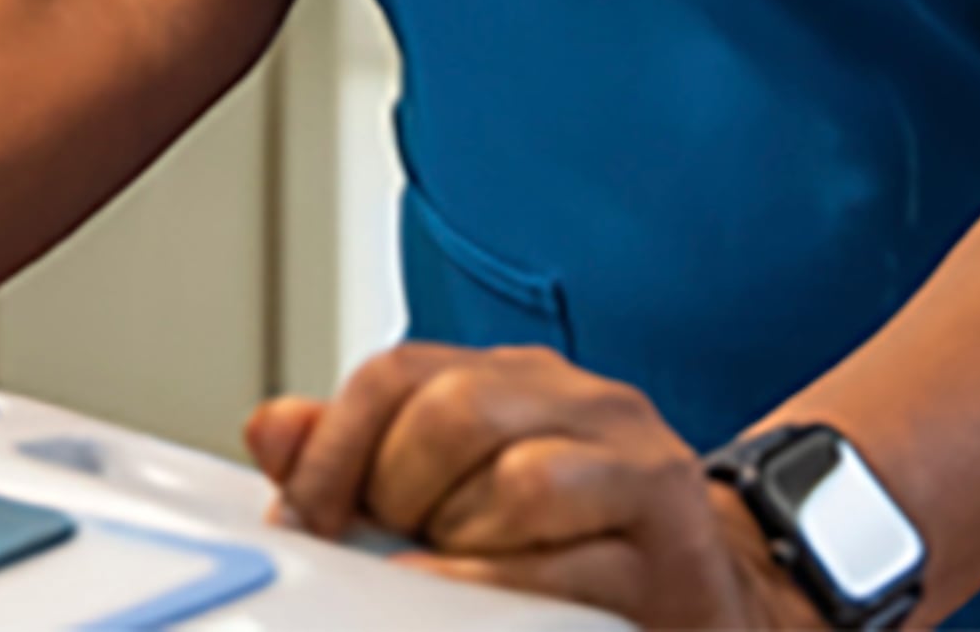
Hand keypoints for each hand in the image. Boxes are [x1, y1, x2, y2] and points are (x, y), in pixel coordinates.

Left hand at [243, 344, 818, 627]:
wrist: (708, 597)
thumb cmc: (574, 544)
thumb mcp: (461, 488)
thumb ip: (365, 455)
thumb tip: (271, 427)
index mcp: (523, 380)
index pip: (399, 372)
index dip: (332, 450)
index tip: (305, 519)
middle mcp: (586, 404)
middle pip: (455, 414)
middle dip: (399, 498)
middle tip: (395, 551)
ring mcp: (639, 469)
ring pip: (517, 484)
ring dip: (462, 550)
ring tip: (457, 576)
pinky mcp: (674, 547)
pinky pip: (568, 566)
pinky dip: (502, 592)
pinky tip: (480, 609)